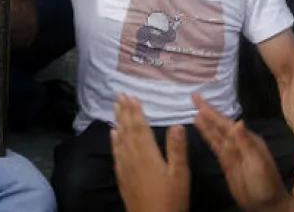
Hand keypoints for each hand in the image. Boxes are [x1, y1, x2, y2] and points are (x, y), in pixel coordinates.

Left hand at [112, 94, 189, 211]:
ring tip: (115, 108)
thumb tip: (178, 124)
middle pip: (127, 129)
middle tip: (119, 94)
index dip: (136, 111)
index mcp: (147, 154)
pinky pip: (116, 153)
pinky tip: (113, 134)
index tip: (132, 96)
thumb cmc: (170, 199)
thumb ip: (177, 149)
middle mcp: (133, 157)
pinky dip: (114, 140)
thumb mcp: (180, 175)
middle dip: (124, 111)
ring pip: (120, 139)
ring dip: (118, 121)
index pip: (140, 127)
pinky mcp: (122, 176)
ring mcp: (125, 167)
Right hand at [193, 94, 293, 211]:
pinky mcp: (227, 163)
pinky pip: (215, 146)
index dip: (212, 111)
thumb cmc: (265, 185)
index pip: (226, 122)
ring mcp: (233, 153)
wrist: (267, 206)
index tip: (200, 99)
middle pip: (220, 125)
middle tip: (194, 97)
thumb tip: (238, 121)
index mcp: (248, 140)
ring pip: (216, 134)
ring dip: (206, 123)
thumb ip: (246, 143)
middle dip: (207, 112)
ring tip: (194, 111)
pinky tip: (202, 130)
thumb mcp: (257, 163)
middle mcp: (239, 143)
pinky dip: (208, 136)